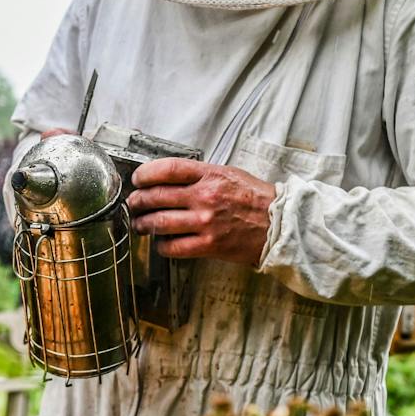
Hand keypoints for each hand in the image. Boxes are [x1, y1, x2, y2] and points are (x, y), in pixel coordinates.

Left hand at [126, 158, 276, 264]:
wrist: (280, 225)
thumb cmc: (256, 199)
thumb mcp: (230, 174)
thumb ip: (201, 174)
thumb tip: (169, 177)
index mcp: (210, 174)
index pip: (167, 169)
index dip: (145, 174)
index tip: (138, 179)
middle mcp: (205, 196)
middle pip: (157, 196)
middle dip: (138, 201)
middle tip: (134, 204)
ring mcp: (206, 222)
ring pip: (160, 223)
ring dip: (144, 224)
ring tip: (141, 225)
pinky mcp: (209, 245)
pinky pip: (174, 246)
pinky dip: (162, 245)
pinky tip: (162, 242)